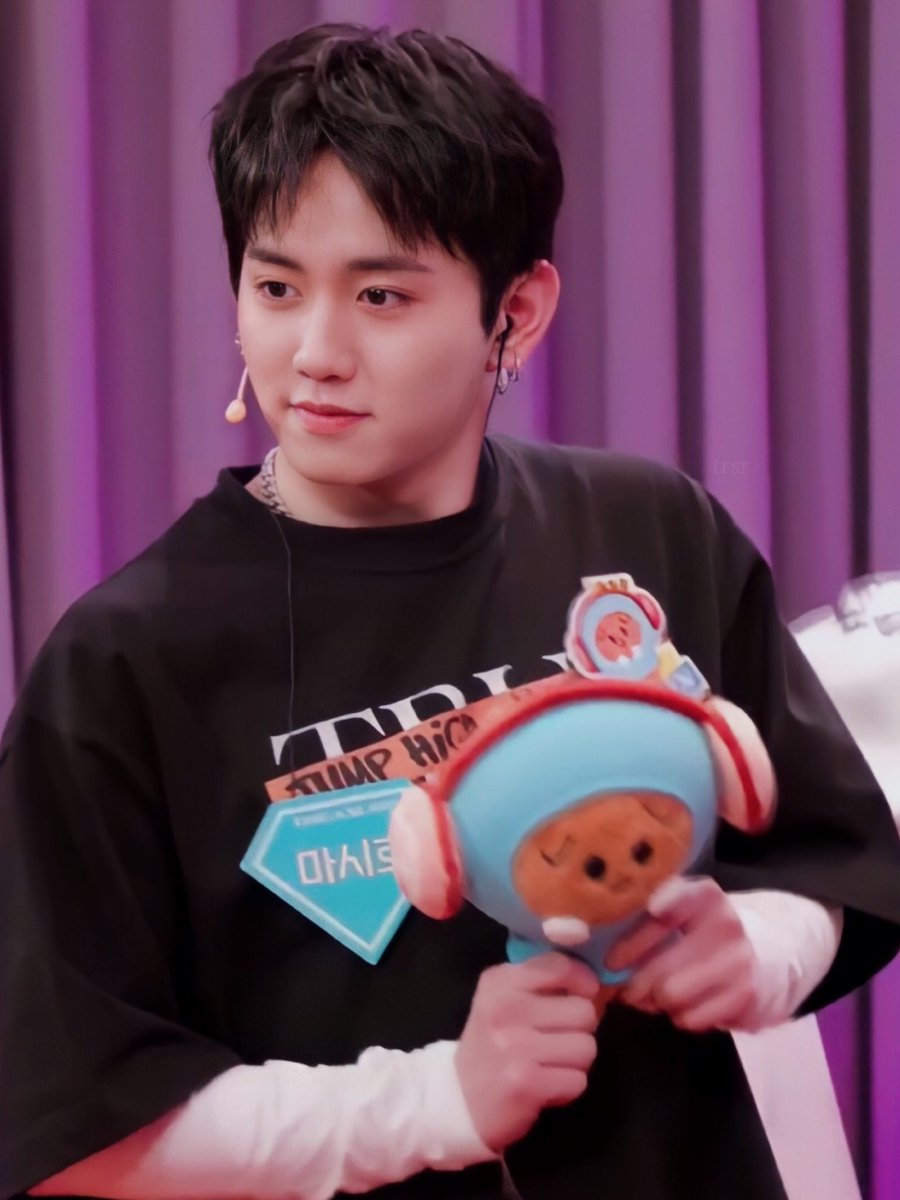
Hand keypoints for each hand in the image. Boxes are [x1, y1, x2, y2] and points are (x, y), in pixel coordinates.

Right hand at [455, 953, 599, 1151]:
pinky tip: (544, 1085)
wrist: (458, 1099)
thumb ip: (541, 982)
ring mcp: (516, 1046)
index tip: (584, 995)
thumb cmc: (491, 1044)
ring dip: (575, 1062)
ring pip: (586, 1047)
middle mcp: (506, 1008)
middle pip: (584, 1011)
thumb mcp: (503, 998)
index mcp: (501, 982)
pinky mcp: (527, 1083)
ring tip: (550, 1064)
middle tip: (557, 1040)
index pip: (561, 967)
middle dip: (579, 1029)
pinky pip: (577, 1080)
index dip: (584, 981)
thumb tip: (592, 982)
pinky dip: (567, 1087)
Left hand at [607, 876, 760, 1031]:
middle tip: (627, 990)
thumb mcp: (684, 906)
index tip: (611, 962)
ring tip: (658, 995)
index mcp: (703, 895)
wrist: (773, 947)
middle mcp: (725, 926)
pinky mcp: (747, 997)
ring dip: (658, 1002)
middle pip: (659, 973)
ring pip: (672, 998)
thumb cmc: (708, 928)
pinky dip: (681, 1016)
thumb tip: (597, 950)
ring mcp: (739, 963)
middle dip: (635, 986)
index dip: (629, 946)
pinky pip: (692, 1019)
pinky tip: (687, 1003)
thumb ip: (647, 916)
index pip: (657, 921)